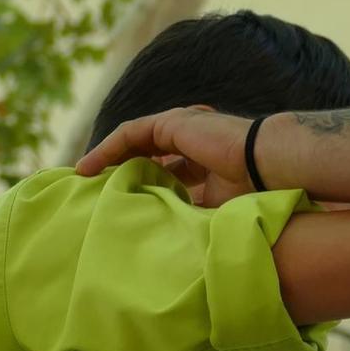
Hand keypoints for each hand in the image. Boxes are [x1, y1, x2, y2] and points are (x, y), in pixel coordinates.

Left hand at [78, 106, 257, 205]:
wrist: (266, 166)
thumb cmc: (252, 189)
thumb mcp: (213, 205)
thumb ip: (191, 209)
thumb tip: (172, 228)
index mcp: (201, 157)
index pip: (163, 167)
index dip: (141, 181)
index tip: (121, 199)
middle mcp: (189, 137)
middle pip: (143, 151)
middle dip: (118, 168)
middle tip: (94, 188)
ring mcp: (180, 125)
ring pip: (132, 141)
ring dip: (106, 158)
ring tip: (83, 176)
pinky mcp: (171, 122)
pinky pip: (129, 134)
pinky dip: (108, 149)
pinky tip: (89, 167)